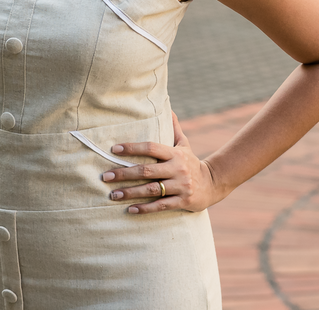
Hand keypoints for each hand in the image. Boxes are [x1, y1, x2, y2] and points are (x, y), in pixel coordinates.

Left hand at [101, 111, 221, 213]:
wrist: (212, 184)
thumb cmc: (191, 162)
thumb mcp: (185, 144)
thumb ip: (174, 128)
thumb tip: (167, 109)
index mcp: (175, 154)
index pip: (151, 147)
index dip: (133, 148)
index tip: (114, 150)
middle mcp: (178, 168)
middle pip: (147, 170)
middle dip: (124, 173)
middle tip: (105, 176)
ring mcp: (181, 185)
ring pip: (152, 189)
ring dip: (130, 192)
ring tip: (113, 195)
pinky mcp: (183, 201)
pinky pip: (161, 206)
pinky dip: (145, 208)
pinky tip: (130, 209)